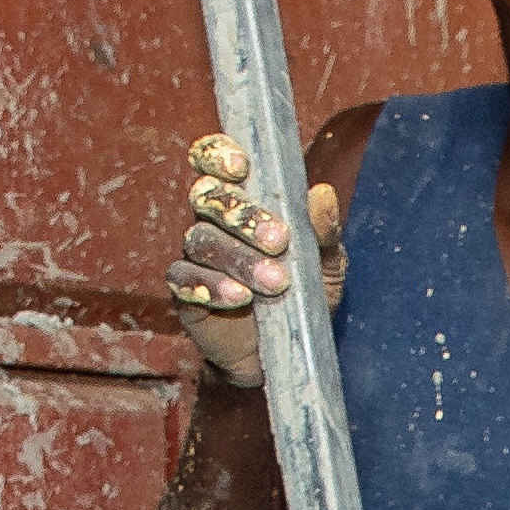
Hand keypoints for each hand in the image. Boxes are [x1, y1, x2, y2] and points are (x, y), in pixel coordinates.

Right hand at [170, 134, 336, 392]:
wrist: (283, 353)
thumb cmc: (302, 295)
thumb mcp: (324, 265)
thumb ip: (324, 232)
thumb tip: (323, 193)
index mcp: (243, 201)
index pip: (216, 162)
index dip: (218, 155)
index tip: (241, 167)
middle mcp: (212, 221)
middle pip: (208, 198)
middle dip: (242, 215)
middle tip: (278, 240)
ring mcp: (195, 256)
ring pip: (201, 241)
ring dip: (238, 259)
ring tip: (275, 283)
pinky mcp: (185, 292)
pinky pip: (185, 280)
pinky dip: (212, 287)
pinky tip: (240, 298)